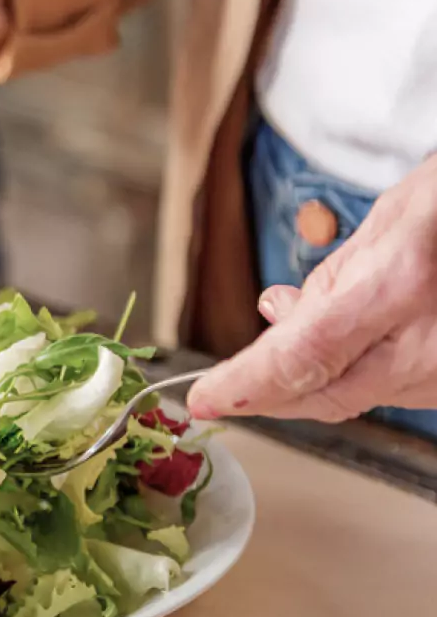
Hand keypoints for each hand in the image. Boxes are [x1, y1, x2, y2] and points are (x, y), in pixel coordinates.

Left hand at [188, 155, 436, 421]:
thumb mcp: (393, 218)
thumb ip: (333, 278)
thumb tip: (277, 314)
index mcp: (401, 288)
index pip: (301, 357)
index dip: (245, 385)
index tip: (202, 398)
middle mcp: (430, 344)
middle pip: (323, 393)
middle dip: (265, 396)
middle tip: (220, 392)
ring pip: (359, 397)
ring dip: (308, 384)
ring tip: (275, 354)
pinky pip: (396, 390)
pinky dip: (354, 376)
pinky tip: (336, 350)